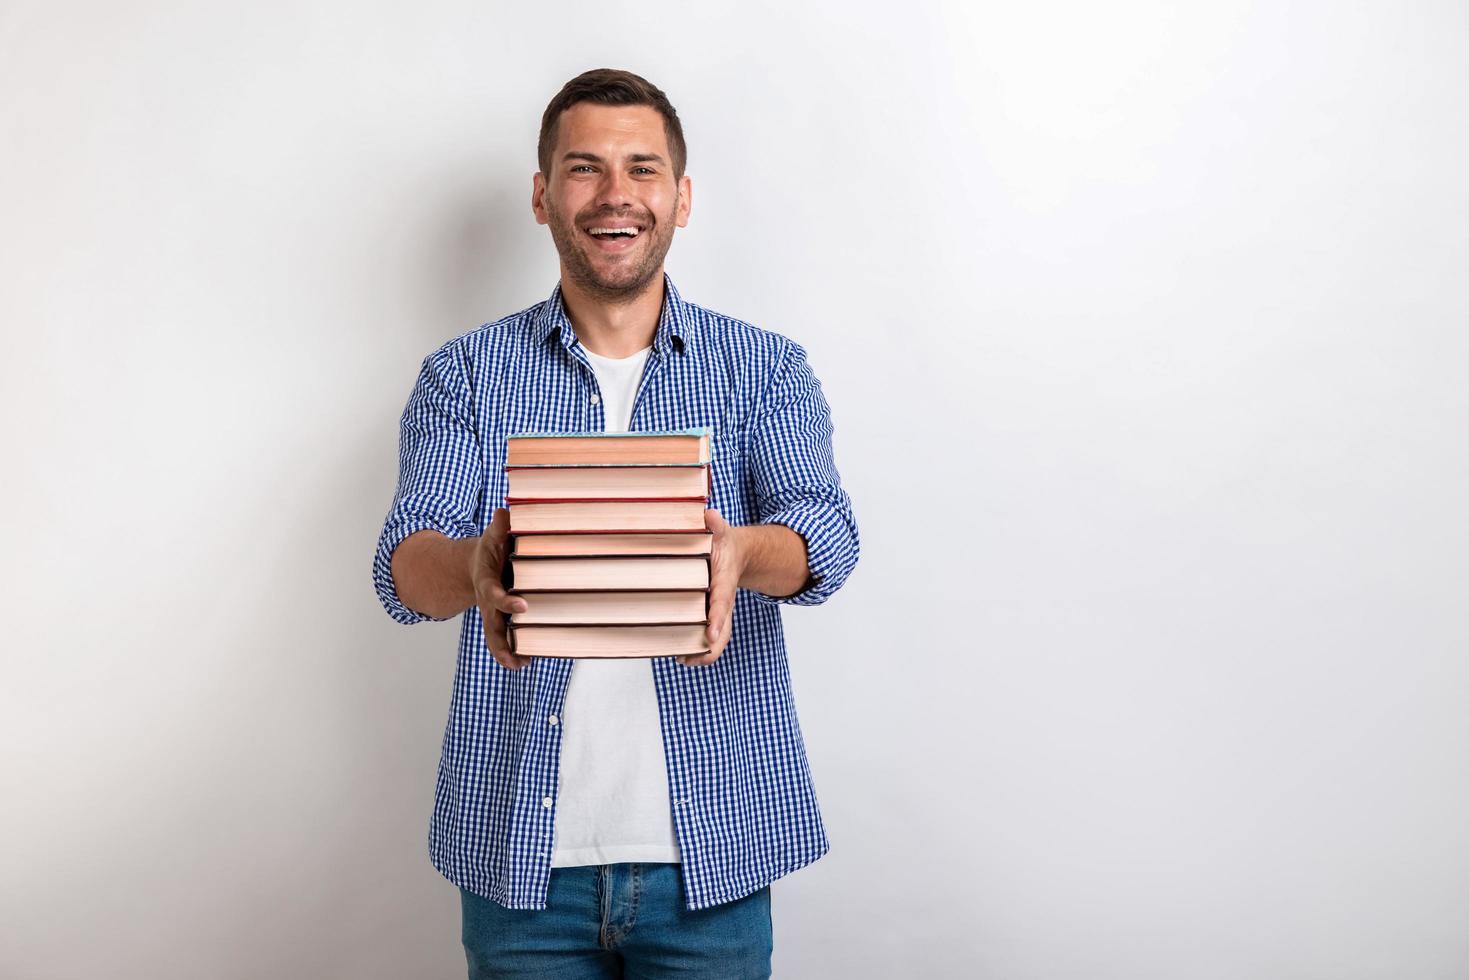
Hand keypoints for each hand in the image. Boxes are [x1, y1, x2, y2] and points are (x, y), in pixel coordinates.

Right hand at [471, 508, 530, 669]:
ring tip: (521, 665)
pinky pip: (505, 640)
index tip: (522, 606)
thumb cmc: (491, 550)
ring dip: (507, 654)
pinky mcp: (502, 621)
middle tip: (518, 654)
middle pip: (491, 627)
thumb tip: (505, 512)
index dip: (506, 601)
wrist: (477, 567)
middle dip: (502, 642)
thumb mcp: (493, 536)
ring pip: (496, 639)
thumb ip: (500, 527)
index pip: (494, 594)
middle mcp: (488, 604)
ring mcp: (494, 615)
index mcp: (487, 582)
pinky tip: (527, 660)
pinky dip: (513, 652)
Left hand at [679, 508, 744, 666]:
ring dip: (702, 653)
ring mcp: (719, 611)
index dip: (717, 619)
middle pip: (724, 630)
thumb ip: (716, 524)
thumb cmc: (724, 543)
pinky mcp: (711, 615)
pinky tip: (680, 655)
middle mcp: (724, 600)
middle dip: (710, 647)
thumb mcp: (721, 530)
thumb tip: (709, 514)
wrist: (738, 554)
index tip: (711, 635)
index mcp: (725, 582)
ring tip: (682, 660)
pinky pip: (709, 636)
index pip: (722, 602)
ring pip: (718, 638)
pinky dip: (698, 648)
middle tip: (690, 658)